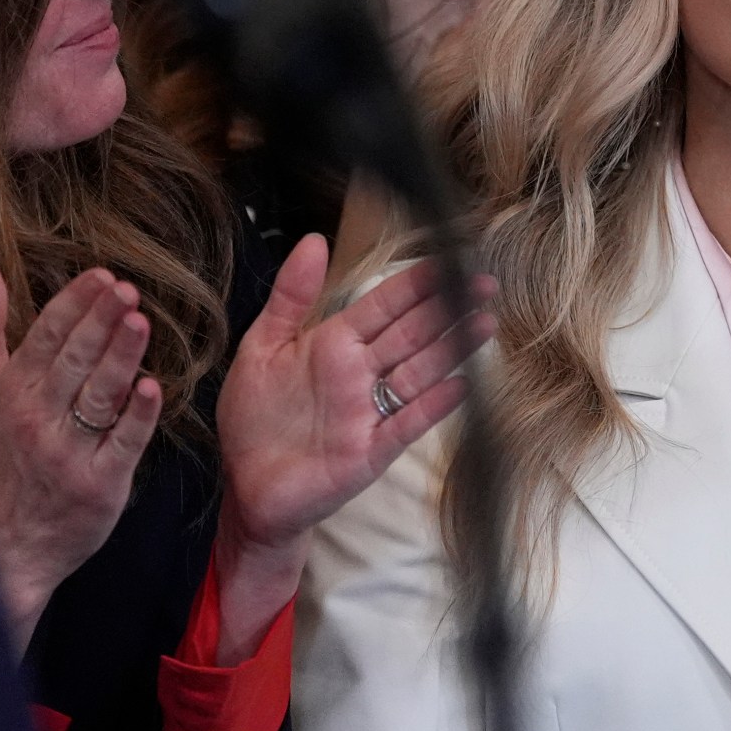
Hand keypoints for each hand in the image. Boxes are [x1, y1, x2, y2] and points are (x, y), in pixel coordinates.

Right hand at [0, 264, 161, 653]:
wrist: (4, 549)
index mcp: (11, 392)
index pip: (46, 337)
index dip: (75, 304)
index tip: (103, 276)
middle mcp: (37, 419)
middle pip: (74, 360)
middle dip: (101, 321)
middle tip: (127, 289)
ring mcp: (69, 454)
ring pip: (99, 396)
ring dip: (121, 357)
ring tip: (141, 322)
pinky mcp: (100, 486)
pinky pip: (123, 443)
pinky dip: (138, 416)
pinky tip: (152, 388)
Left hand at [209, 237, 486, 662]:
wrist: (245, 490)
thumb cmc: (251, 420)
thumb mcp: (260, 347)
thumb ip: (290, 296)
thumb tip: (314, 240)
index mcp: (333, 343)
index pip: (384, 303)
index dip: (417, 281)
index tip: (450, 256)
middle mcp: (359, 372)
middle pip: (412, 332)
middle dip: (448, 307)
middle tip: (484, 283)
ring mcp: (370, 411)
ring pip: (419, 371)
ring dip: (452, 349)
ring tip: (485, 324)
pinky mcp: (372, 450)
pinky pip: (408, 422)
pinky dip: (434, 404)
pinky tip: (461, 384)